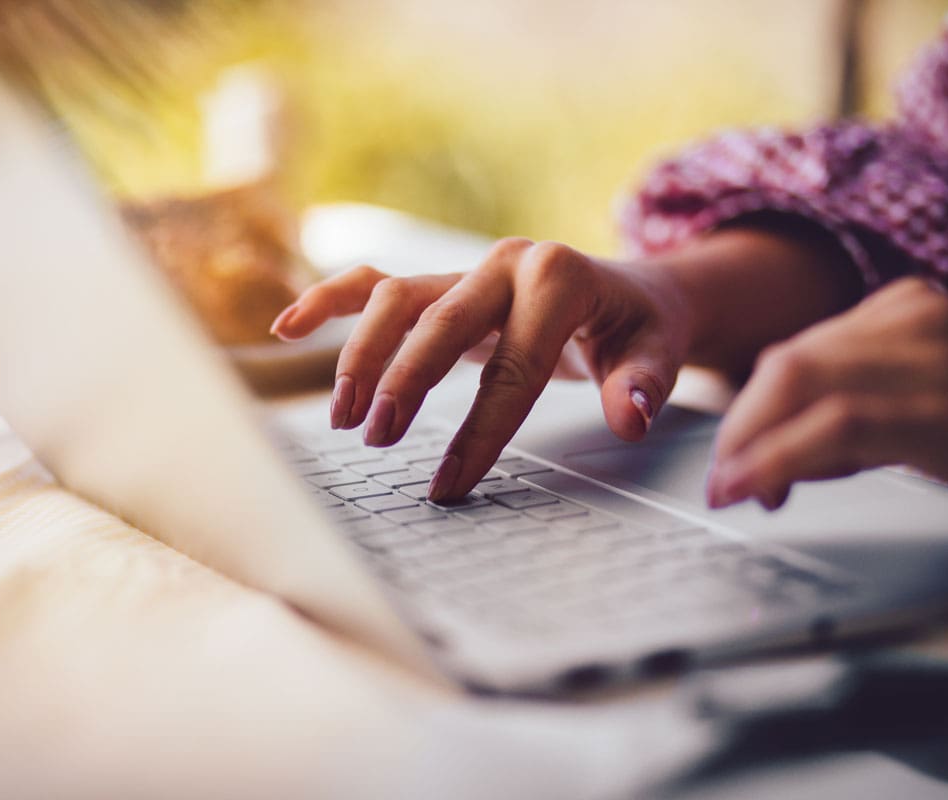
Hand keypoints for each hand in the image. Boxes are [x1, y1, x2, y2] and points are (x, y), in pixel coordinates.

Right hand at [274, 218, 859, 501]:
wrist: (633, 292)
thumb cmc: (642, 329)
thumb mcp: (658, 354)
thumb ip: (643, 385)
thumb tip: (628, 418)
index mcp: (559, 278)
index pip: (513, 363)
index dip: (482, 428)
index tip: (452, 483)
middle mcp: (506, 263)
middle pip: (440, 319)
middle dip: (407, 379)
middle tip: (380, 439)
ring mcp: (468, 269)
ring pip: (397, 298)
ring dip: (364, 354)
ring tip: (348, 419)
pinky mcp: (443, 281)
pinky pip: (376, 284)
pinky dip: (330, 301)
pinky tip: (288, 329)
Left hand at [708, 277, 947, 544]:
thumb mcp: (947, 400)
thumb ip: (874, 409)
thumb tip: (795, 455)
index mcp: (915, 310)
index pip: (800, 353)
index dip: (754, 412)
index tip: (740, 462)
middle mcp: (919, 321)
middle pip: (786, 365)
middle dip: (740, 428)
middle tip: (725, 480)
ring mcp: (937, 363)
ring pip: (797, 385)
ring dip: (748, 445)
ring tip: (731, 490)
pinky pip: (836, 429)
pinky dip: (778, 459)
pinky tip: (758, 489)